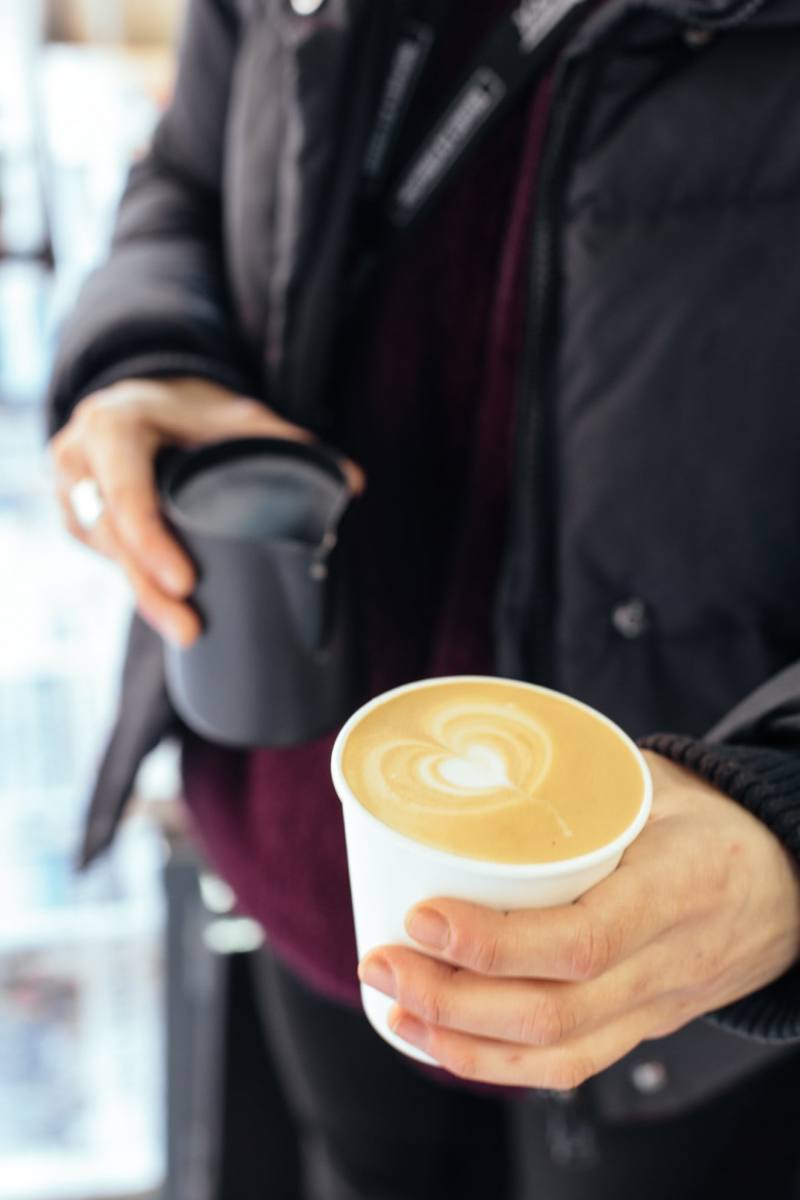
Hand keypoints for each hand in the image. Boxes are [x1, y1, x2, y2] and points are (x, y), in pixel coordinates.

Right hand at [50, 377, 364, 644]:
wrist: (143, 398)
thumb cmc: (192, 408)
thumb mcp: (234, 413)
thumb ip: (286, 441)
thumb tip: (352, 482)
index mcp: (113, 426)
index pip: (126, 492)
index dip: (153, 541)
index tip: (187, 583)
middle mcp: (78, 457)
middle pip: (111, 536)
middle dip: (149, 589)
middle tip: (190, 630)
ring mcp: (69, 489)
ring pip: (105, 553)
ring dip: (143, 594)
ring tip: (186, 630)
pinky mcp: (78, 516)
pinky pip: (103, 556)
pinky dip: (135, 581)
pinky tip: (165, 610)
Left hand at [358, 751, 799, 1087]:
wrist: (789, 884)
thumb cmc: (716, 821)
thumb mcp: (658, 781)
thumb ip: (580, 780)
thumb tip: (476, 759)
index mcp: (679, 886)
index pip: (583, 940)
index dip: (495, 942)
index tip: (423, 914)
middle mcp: (668, 960)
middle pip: (554, 1010)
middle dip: (450, 999)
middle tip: (381, 960)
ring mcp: (656, 1004)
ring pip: (556, 1052)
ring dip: (460, 1040)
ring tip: (392, 1003)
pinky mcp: (643, 1025)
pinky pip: (572, 1065)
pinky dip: (497, 1066)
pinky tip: (442, 1044)